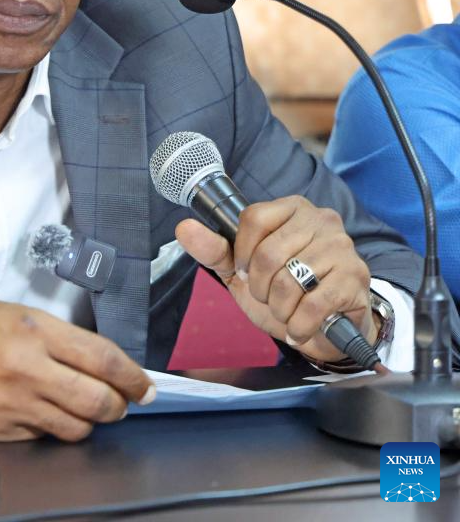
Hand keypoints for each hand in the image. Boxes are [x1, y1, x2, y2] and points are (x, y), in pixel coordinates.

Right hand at [0, 300, 155, 441]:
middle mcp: (24, 367)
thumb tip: (102, 364)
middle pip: (98, 402)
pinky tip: (33, 408)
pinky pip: (40, 438)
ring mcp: (9, 404)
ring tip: (74, 404)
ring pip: (74, 428)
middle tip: (121, 402)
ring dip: (85, 420)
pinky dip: (46, 426)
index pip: (104, 360)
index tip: (145, 386)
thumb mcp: (15, 313)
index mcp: (33, 330)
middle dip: (119, 407)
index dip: (134, 378)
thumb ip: (59, 337)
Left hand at [174, 195, 376, 363]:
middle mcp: (321, 220)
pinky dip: (298, 324)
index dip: (242, 252)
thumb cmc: (281, 292)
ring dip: (279, 309)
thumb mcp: (242, 270)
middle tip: (268, 297)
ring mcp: (342, 248)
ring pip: (289, 281)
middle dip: (259, 287)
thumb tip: (184, 228)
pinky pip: (313, 305)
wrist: (324, 329)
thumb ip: (213, 249)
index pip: (253, 218)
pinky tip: (300, 327)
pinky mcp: (355, 279)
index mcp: (291, 209)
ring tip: (287, 311)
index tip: (247, 271)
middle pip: (268, 253)